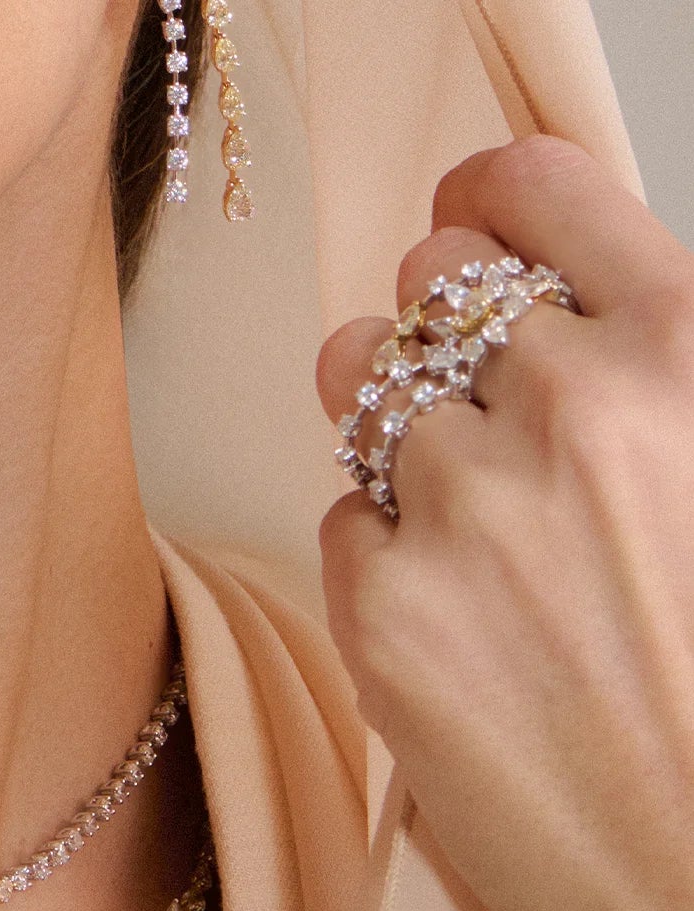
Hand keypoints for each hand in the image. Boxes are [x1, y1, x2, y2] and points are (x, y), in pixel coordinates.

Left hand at [313, 133, 693, 910]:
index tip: (467, 215)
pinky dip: (382, 553)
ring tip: (459, 526)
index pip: (541, 194)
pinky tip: (452, 623)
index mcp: (689, 358)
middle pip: (429, 295)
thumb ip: (652, 391)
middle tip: (465, 411)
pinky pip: (344, 519)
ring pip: (361, 394)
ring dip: (391, 436)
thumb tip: (551, 327)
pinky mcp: (383, 606)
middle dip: (437, 339)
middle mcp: (575, 410)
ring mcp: (467, 509)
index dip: (489, 199)